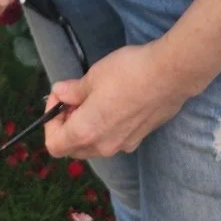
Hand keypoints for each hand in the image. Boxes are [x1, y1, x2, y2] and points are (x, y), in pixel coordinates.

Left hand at [43, 42, 185, 159]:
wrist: (169, 75)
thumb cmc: (127, 73)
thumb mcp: (93, 76)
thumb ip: (72, 90)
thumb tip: (60, 94)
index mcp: (86, 132)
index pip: (53, 145)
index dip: (50, 121)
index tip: (60, 98)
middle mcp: (103, 146)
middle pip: (73, 148)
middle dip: (68, 125)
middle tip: (75, 97)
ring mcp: (123, 146)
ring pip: (94, 145)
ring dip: (87, 126)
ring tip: (96, 97)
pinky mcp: (139, 139)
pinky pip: (113, 139)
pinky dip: (106, 126)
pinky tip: (116, 101)